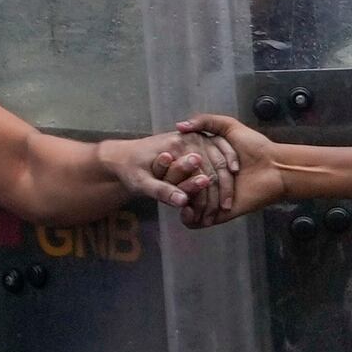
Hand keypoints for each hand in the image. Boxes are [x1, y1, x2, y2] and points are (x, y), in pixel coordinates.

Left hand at [96, 129, 220, 213]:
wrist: (124, 156)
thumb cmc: (130, 170)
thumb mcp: (141, 182)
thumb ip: (162, 191)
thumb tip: (183, 201)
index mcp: (178, 145)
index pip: (203, 172)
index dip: (209, 195)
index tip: (214, 213)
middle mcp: (192, 138)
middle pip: (217, 166)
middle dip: (223, 191)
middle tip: (224, 211)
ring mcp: (198, 138)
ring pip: (222, 162)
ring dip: (227, 184)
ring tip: (226, 205)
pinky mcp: (200, 142)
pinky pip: (221, 157)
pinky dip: (227, 173)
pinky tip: (228, 189)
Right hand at [165, 115, 287, 225]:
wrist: (275, 167)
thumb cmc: (256, 147)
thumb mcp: (229, 127)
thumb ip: (206, 122)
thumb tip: (179, 126)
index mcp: (203, 164)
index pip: (179, 169)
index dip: (172, 166)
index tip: (164, 161)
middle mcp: (204, 182)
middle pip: (181, 187)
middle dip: (175, 184)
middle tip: (170, 180)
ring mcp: (211, 199)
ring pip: (187, 204)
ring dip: (182, 201)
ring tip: (181, 195)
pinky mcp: (219, 214)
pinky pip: (197, 221)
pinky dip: (189, 218)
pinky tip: (187, 210)